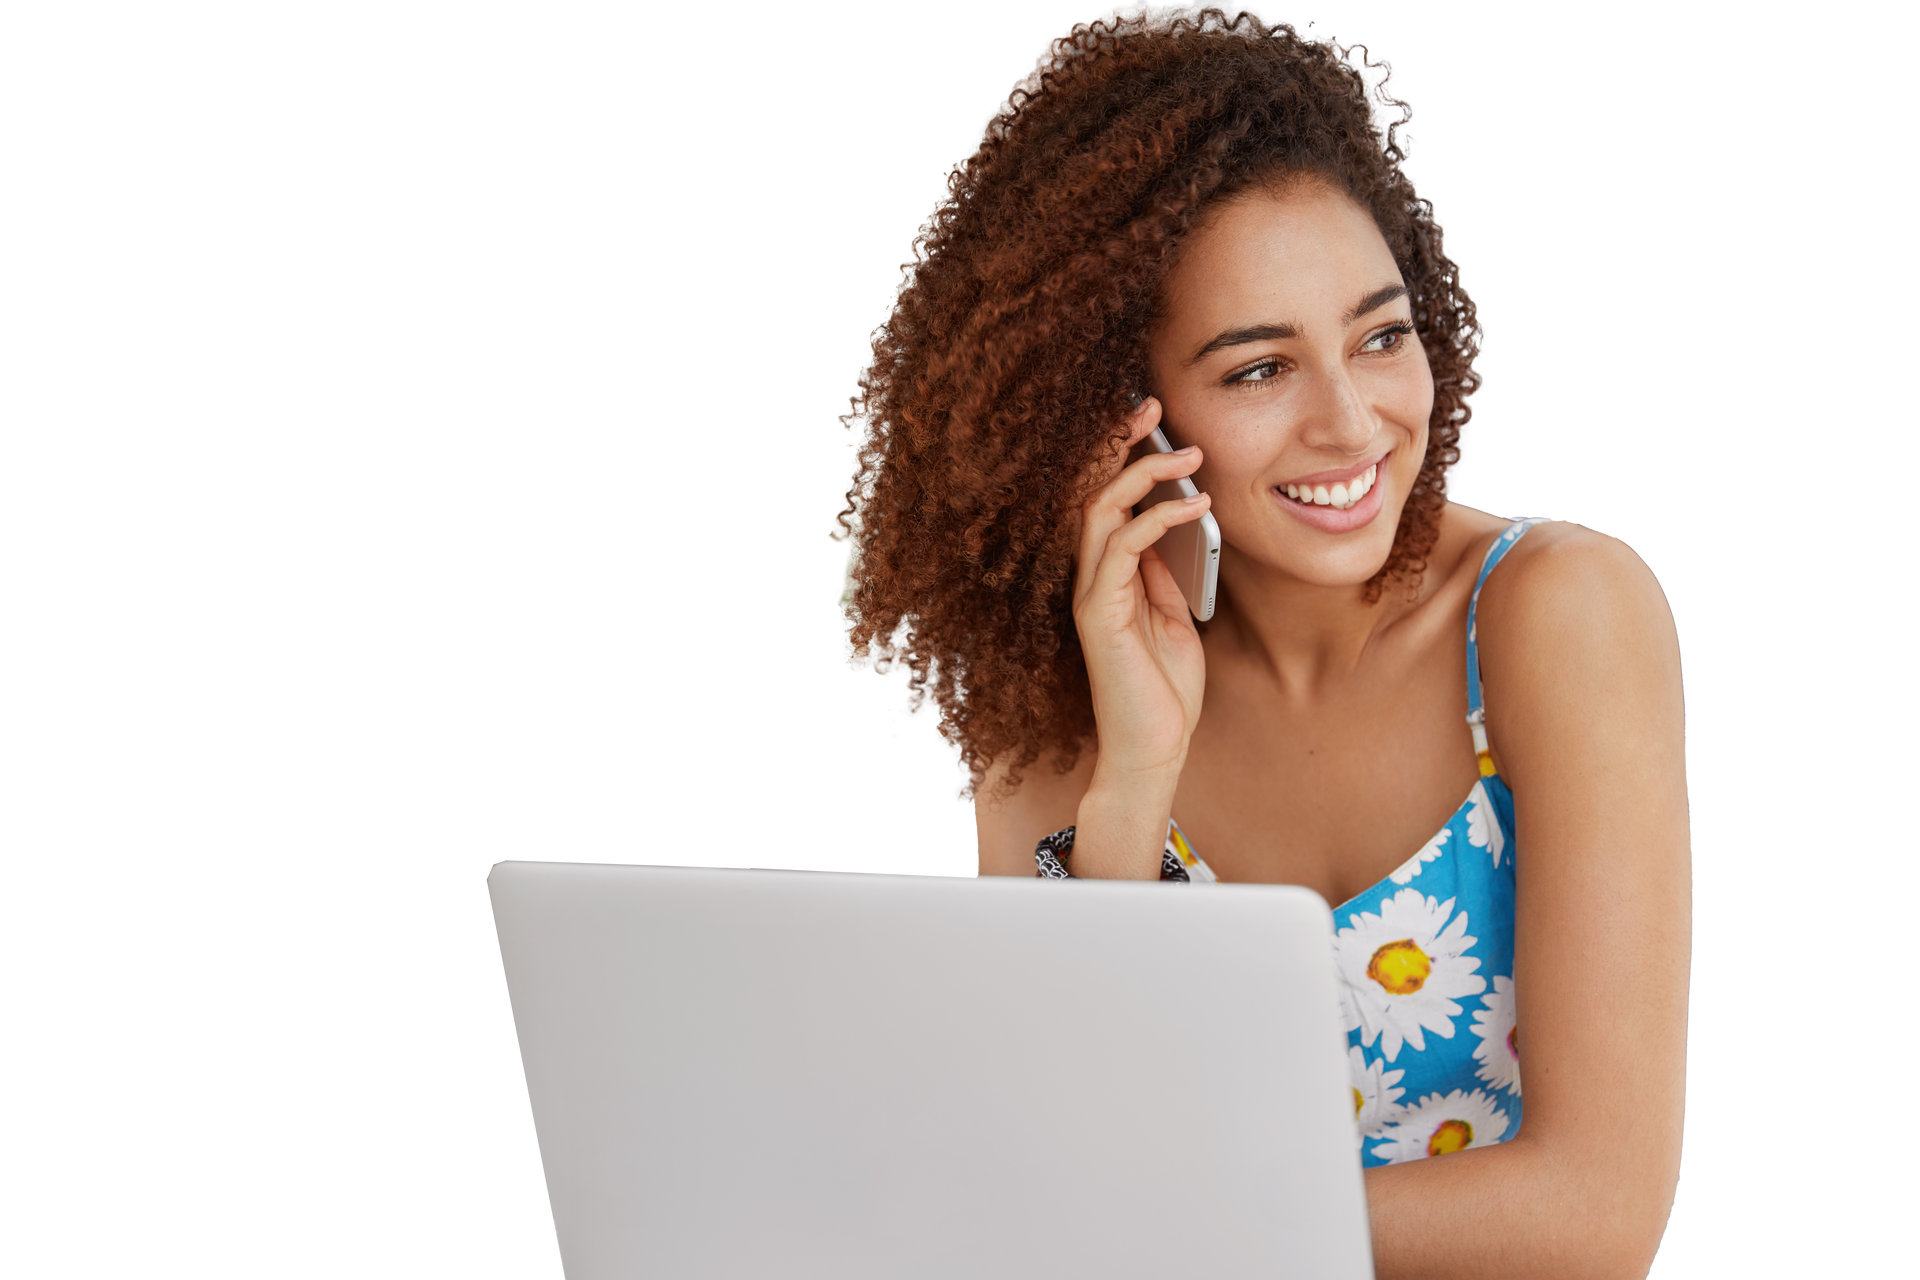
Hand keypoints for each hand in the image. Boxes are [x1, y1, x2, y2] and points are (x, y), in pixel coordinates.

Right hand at [1071, 396, 1210, 786]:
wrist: (1153, 751)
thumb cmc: (1165, 693)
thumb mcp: (1176, 619)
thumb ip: (1167, 575)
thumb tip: (1178, 526)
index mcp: (1107, 576)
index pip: (1106, 499)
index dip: (1123, 456)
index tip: (1154, 420)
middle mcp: (1090, 577)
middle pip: (1092, 490)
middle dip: (1120, 444)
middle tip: (1152, 405)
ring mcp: (1091, 593)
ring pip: (1099, 509)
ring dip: (1143, 472)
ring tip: (1188, 453)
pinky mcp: (1098, 612)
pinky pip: (1120, 547)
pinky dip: (1158, 518)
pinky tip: (1195, 505)